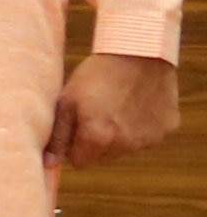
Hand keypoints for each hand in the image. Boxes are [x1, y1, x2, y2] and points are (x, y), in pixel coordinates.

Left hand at [48, 51, 178, 170]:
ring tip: (116, 106)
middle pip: (103, 158)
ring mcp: (149, 138)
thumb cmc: (96, 74)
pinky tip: (136, 104)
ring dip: (119, 135)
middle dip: (96, 142)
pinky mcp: (166, 129)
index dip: (74, 146)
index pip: (79, 162)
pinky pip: (147, 137)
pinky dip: (141, 126)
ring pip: (125, 149)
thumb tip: (49, 164)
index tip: (76, 128)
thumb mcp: (67, 100)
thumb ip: (58, 136)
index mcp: (98, 138)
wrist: (138, 51)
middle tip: (96, 113)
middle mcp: (125, 143)